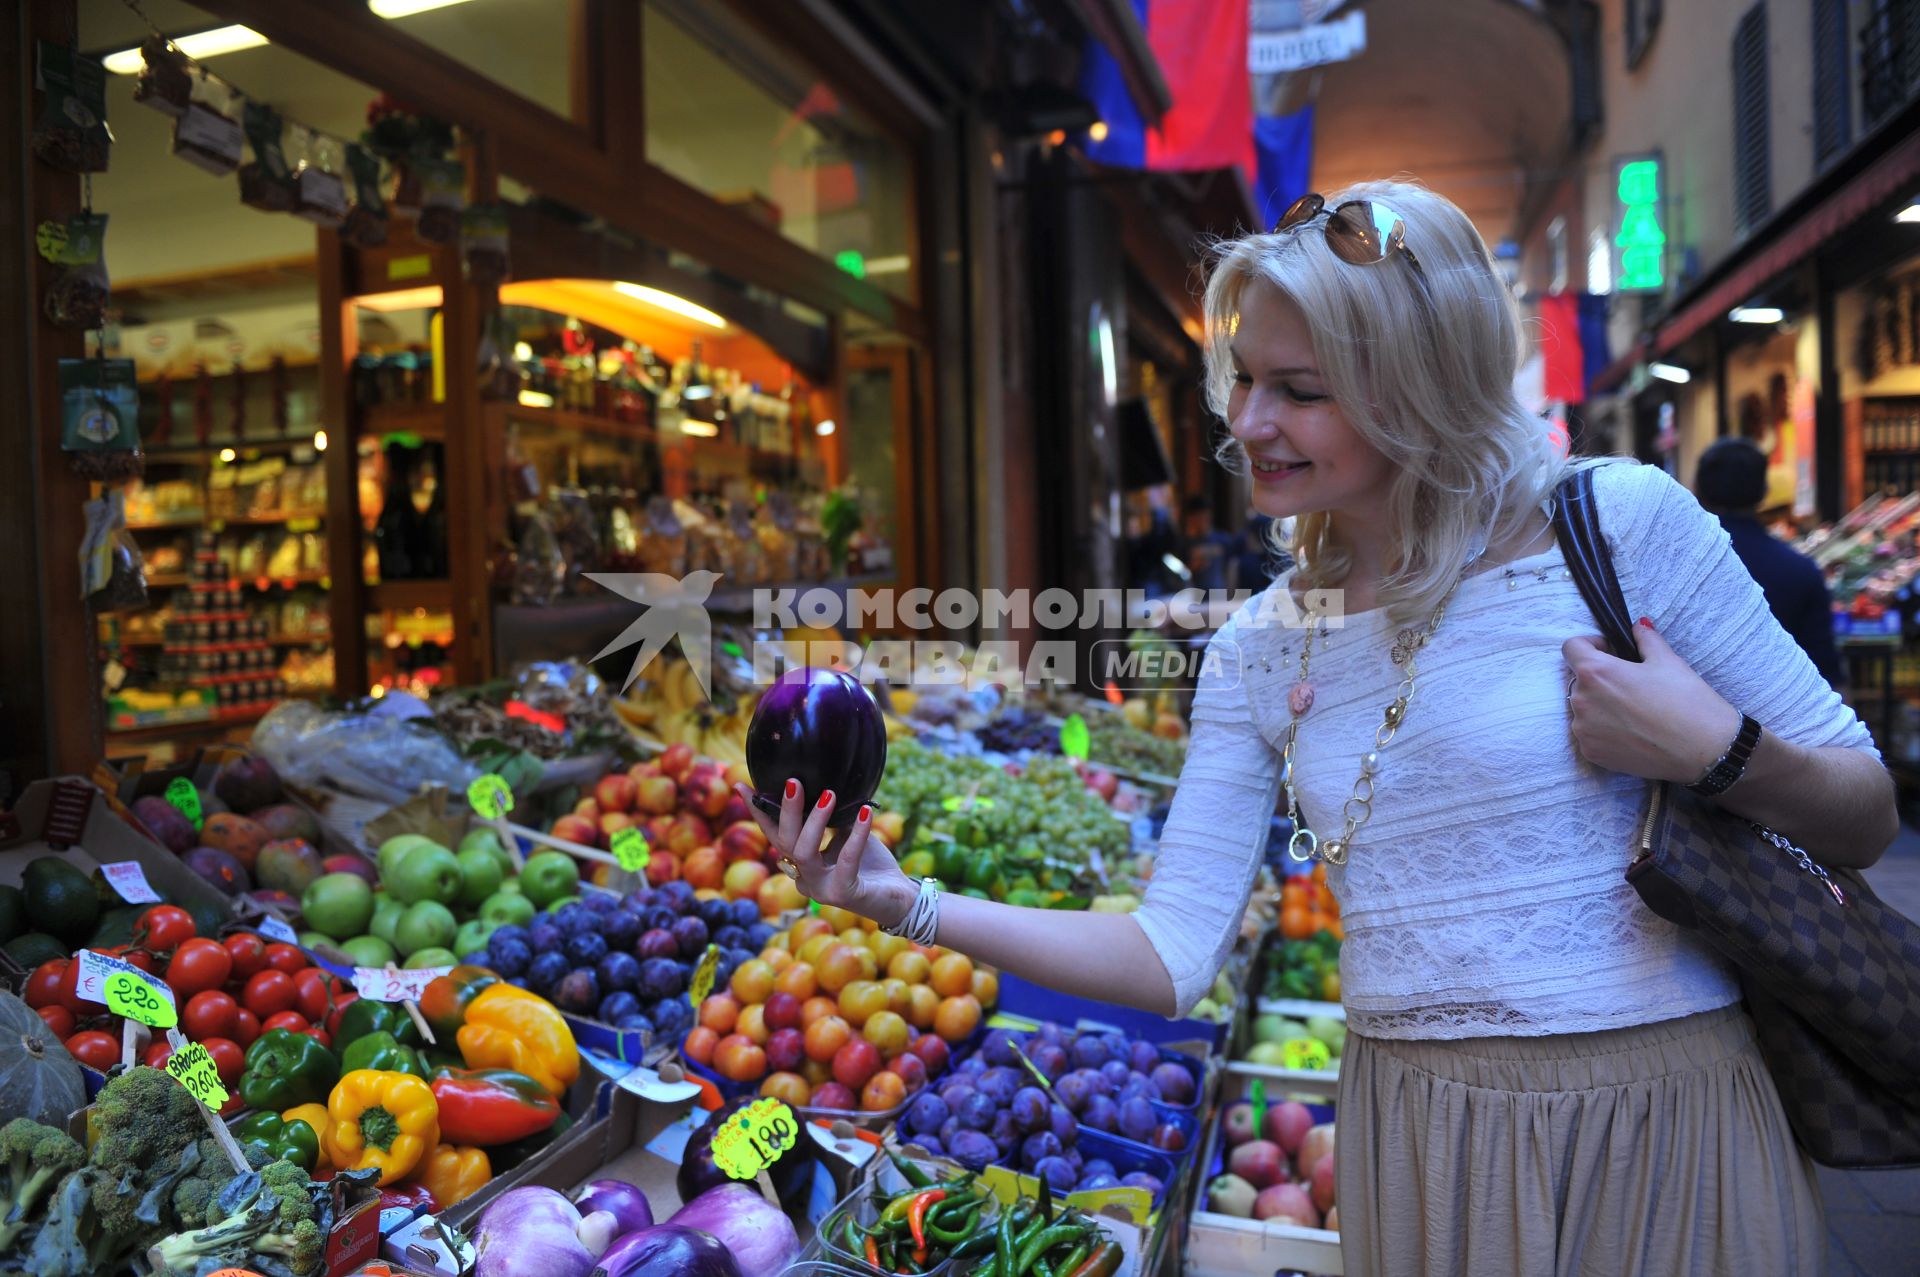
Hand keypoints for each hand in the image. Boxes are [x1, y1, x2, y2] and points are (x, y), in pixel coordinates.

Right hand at [737, 780, 914, 926]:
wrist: (900, 897)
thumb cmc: (871, 864)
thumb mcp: (846, 835)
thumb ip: (832, 819)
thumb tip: (823, 786)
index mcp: (801, 864)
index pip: (774, 835)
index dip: (758, 811)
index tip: (742, 785)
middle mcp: (804, 879)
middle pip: (784, 842)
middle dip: (787, 810)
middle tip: (794, 781)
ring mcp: (820, 890)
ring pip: (804, 852)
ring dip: (815, 820)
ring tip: (829, 794)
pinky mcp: (843, 894)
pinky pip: (846, 860)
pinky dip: (857, 834)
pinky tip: (866, 813)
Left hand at [1563, 619, 1741, 782]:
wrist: (1705, 750)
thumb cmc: (1687, 702)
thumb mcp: (1668, 661)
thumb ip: (1645, 639)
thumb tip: (1638, 626)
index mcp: (1595, 672)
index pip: (1571, 648)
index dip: (1590, 645)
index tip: (1610, 651)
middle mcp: (1581, 701)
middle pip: (1579, 679)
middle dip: (1599, 677)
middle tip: (1631, 683)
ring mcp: (1584, 730)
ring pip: (1584, 708)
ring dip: (1601, 704)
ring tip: (1635, 710)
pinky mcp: (1591, 752)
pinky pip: (1590, 733)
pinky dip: (1604, 730)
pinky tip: (1632, 731)